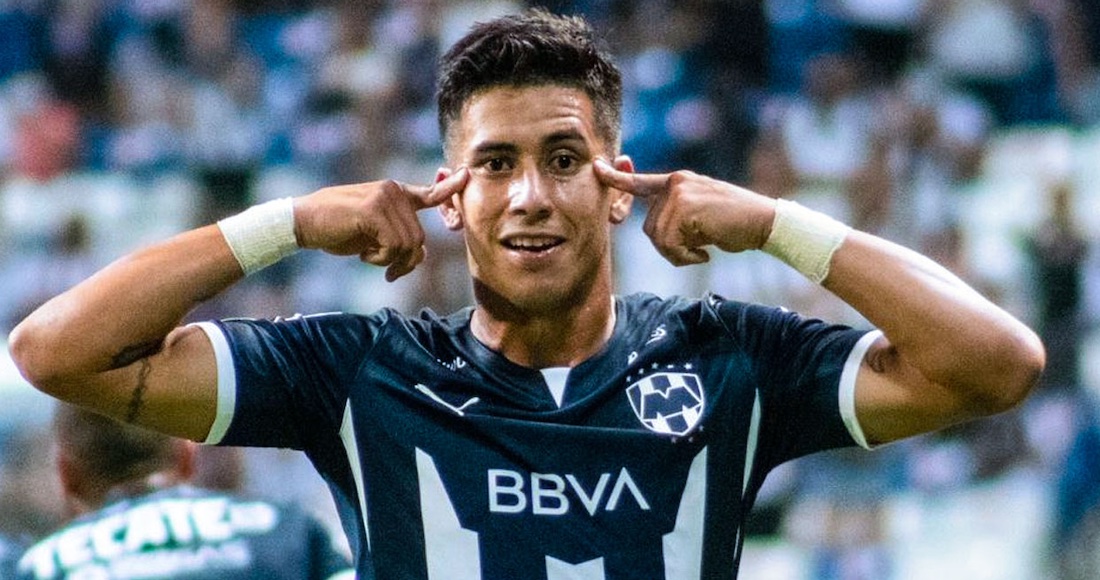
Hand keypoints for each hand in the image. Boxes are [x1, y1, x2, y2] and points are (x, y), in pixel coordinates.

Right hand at [294, 168, 468, 280]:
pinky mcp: (373, 210)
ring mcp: (384, 198)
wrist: (302, 223)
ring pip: (408, 245)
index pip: (429, 193)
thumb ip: (398, 237)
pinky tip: (363, 253)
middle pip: (419, 238)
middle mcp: (393, 191)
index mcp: (395, 193)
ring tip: (368, 256)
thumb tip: (420, 255)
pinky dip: (380, 259)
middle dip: (405, 261)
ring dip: (389, 261)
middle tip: (385, 268)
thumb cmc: (336, 229)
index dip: (449, 188)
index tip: (466, 175)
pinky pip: (393, 246)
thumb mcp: (373, 233)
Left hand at [593, 160, 774, 265]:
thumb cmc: (734, 223)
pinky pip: (671, 244)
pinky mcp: (686, 207)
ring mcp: (680, 193)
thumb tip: (655, 231)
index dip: (616, 178)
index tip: (596, 167)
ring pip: (658, 238)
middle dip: (669, 247)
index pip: (640, 182)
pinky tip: (706, 252)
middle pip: (649, 228)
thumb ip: (677, 214)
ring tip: (703, 248)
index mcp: (677, 182)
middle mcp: (675, 183)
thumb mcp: (701, 212)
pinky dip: (686, 256)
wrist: (763, 221)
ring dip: (679, 254)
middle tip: (696, 248)